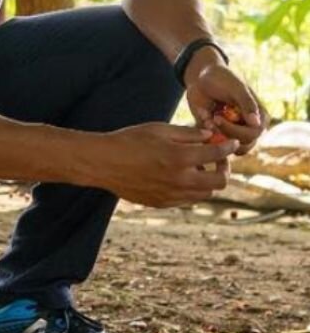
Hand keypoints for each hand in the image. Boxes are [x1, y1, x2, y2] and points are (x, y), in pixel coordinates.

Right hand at [93, 122, 240, 206]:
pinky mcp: (161, 202)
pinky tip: (182, 178)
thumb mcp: (159, 129)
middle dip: (224, 168)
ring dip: (208, 181)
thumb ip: (187, 133)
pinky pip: (187, 200)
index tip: (230, 143)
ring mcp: (171, 194)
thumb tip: (209, 135)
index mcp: (180, 157)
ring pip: (205, 194)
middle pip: (219, 181)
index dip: (228, 147)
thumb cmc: (128, 141)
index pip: (217, 153)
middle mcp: (180, 179)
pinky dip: (192, 190)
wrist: (102, 162)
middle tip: (217, 160)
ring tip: (199, 169)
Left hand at [184, 61, 264, 155]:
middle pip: (242, 146)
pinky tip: (202, 119)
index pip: (253, 134)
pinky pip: (213, 146)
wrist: (202, 77)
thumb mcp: (236, 88)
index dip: (235, 130)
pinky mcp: (217, 135)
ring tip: (205, 118)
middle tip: (210, 119)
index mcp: (259, 118)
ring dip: (213, 137)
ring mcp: (233, 134)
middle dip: (223, 134)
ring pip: (227, 148)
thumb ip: (247, 104)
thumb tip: (257, 123)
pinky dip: (204, 136)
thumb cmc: (222, 79)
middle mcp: (249, 129)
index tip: (217, 118)